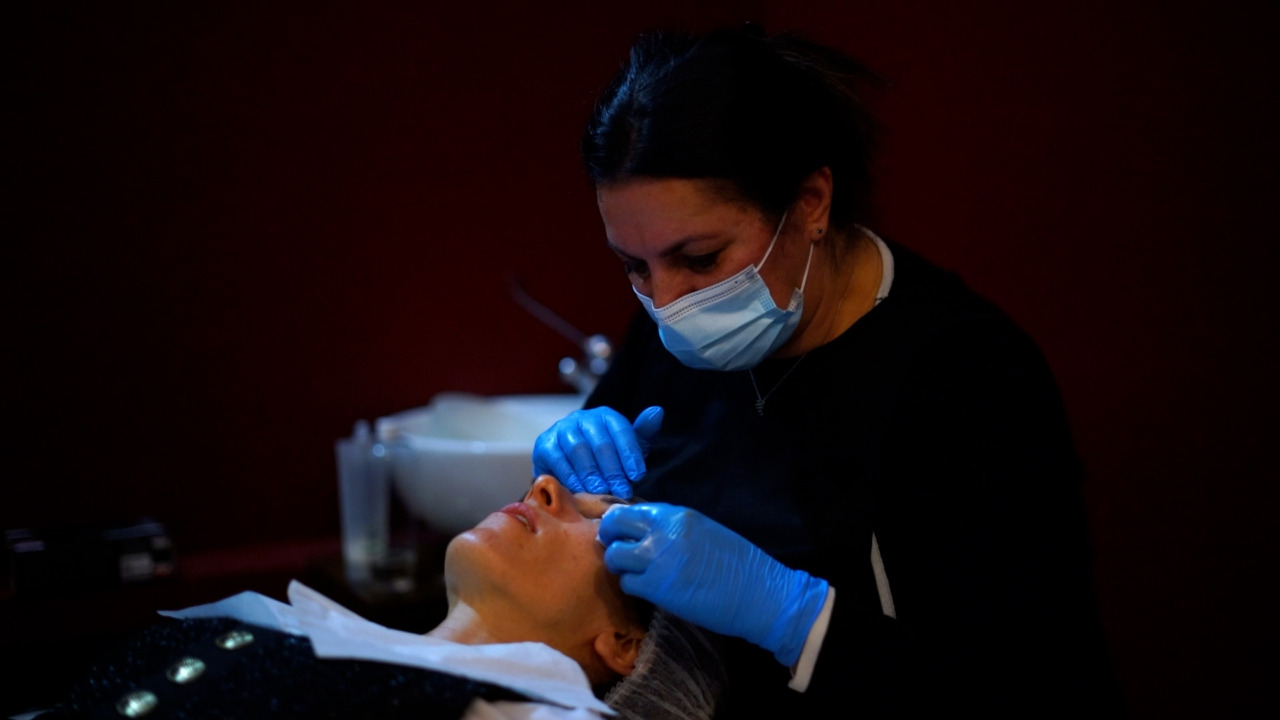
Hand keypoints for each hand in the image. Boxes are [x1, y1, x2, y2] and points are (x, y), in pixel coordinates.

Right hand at [531, 406, 663, 497]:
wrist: (571, 474)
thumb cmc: (605, 462)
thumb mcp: (627, 449)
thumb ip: (643, 434)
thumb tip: (657, 411)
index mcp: (605, 416)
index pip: (620, 429)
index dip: (630, 452)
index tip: (639, 475)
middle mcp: (582, 418)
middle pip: (600, 441)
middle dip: (613, 468)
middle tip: (621, 489)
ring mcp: (561, 429)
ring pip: (578, 448)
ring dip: (591, 472)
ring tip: (601, 491)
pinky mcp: (544, 444)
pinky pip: (557, 458)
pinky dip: (570, 475)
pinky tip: (580, 489)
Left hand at [599, 503, 828, 666]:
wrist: (758, 592)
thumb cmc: (737, 563)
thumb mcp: (703, 531)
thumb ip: (672, 527)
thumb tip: (642, 531)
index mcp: (676, 515)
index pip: (630, 510)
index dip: (619, 523)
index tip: (620, 534)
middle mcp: (662, 531)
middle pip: (614, 525)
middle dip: (610, 538)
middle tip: (618, 551)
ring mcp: (657, 559)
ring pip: (615, 556)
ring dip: (620, 566)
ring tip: (634, 573)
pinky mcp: (657, 588)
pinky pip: (628, 583)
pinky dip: (633, 586)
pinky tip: (648, 589)